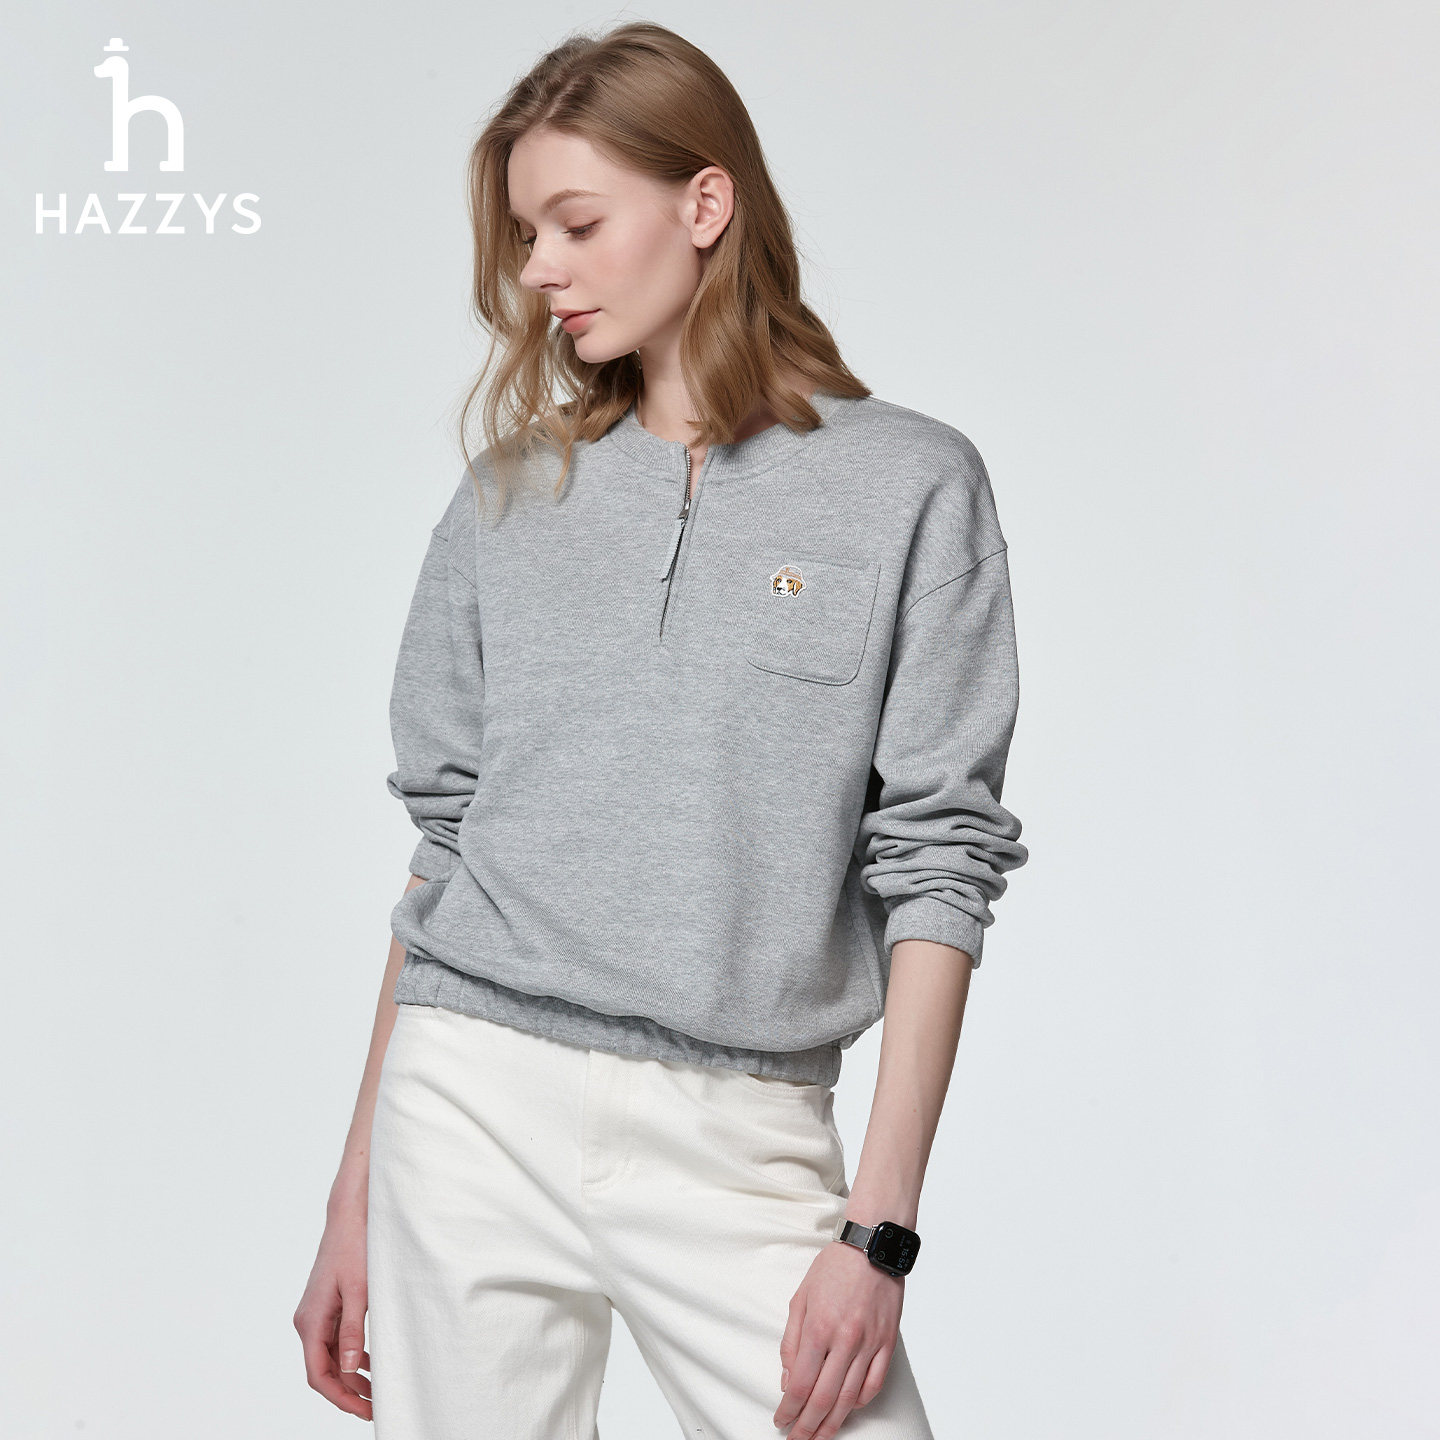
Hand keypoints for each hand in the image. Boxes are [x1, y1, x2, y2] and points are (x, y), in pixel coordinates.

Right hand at [293, 1197, 371, 1418]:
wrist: (351, 1214)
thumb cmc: (355, 1246)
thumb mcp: (359, 1290)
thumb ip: (353, 1331)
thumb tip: (351, 1369)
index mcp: (311, 1321)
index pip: (319, 1374)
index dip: (341, 1397)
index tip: (364, 1411)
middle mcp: (309, 1321)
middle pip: (324, 1370)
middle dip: (348, 1391)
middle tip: (376, 1406)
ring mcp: (317, 1313)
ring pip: (330, 1357)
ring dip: (351, 1375)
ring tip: (377, 1390)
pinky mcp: (328, 1305)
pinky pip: (336, 1340)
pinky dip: (352, 1356)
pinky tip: (372, 1363)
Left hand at [772, 1238, 903, 1437]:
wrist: (872, 1246)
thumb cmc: (834, 1268)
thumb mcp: (800, 1298)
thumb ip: (791, 1342)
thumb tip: (788, 1379)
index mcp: (819, 1327)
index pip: (801, 1384)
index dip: (789, 1409)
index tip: (781, 1421)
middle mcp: (845, 1339)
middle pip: (824, 1399)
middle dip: (807, 1426)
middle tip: (797, 1439)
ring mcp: (869, 1343)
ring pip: (849, 1399)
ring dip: (833, 1423)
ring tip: (820, 1435)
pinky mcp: (887, 1343)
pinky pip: (874, 1384)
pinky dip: (860, 1403)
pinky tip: (848, 1410)